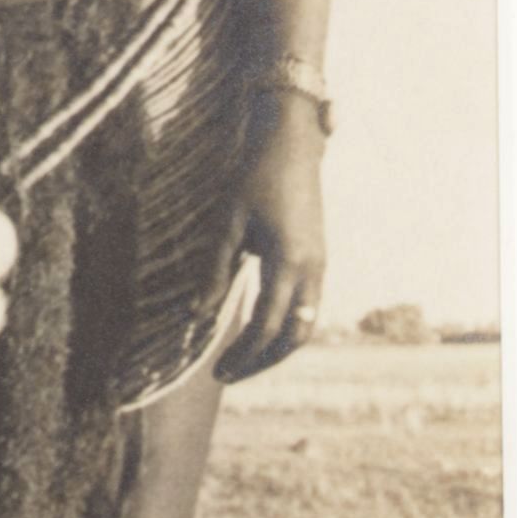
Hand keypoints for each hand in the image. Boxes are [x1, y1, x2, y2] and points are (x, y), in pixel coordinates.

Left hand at [214, 93, 326, 382]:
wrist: (291, 143)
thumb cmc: (254, 177)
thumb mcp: (226, 225)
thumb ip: (214, 273)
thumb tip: (196, 317)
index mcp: (288, 262)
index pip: (267, 327)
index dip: (242, 356)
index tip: (217, 372)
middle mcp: (312, 269)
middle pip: (294, 337)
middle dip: (262, 361)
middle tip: (227, 373)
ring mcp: (320, 264)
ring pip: (306, 324)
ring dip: (276, 347)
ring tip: (242, 358)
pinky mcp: (319, 258)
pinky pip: (308, 306)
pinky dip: (286, 326)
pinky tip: (259, 328)